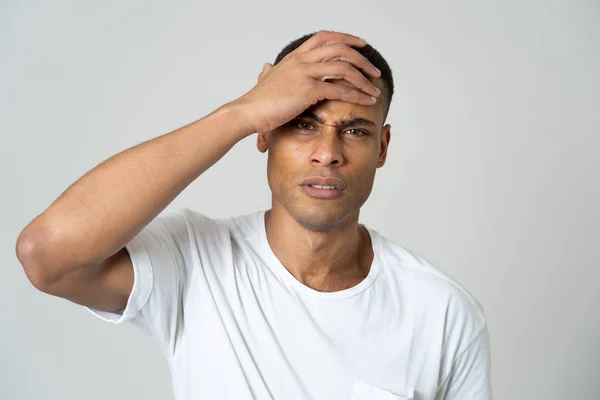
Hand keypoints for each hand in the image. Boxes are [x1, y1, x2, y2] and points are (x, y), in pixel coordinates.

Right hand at [234, 30, 381, 133]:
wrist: (247, 112)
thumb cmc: (256, 101)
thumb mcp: (264, 80)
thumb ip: (269, 72)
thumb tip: (267, 67)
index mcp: (294, 57)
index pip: (324, 38)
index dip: (345, 39)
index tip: (360, 45)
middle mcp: (301, 60)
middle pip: (340, 48)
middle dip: (361, 58)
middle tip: (374, 71)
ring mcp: (305, 73)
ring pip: (344, 67)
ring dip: (364, 78)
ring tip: (374, 89)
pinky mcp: (308, 90)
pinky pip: (340, 89)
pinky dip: (357, 94)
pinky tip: (365, 100)